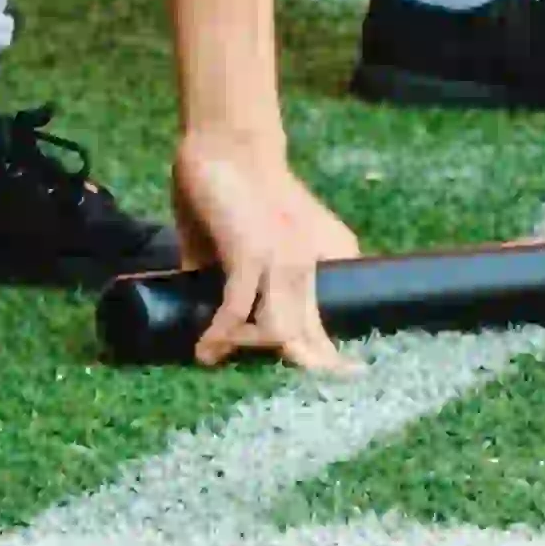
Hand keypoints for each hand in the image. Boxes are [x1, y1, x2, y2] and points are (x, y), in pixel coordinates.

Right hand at [167, 130, 363, 373]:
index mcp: (312, 263)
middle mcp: (307, 266)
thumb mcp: (236, 242)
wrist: (230, 143)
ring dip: (247, 351)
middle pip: (309, 336)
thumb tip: (205, 318)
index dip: (327, 359)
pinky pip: (240, 309)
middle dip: (301, 371)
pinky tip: (206, 348)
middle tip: (292, 401)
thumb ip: (225, 279)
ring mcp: (283, 260)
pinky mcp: (253, 252)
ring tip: (215, 353)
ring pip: (279, 331)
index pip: (323, 323)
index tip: (339, 382)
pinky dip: (221, 334)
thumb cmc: (231, 188)